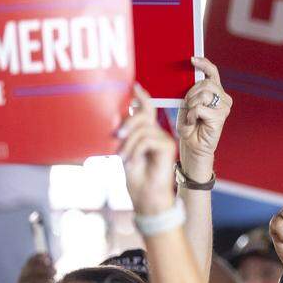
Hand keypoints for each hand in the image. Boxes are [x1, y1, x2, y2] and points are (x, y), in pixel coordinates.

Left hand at [119, 84, 176, 216]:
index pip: (146, 108)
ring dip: (128, 143)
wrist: (146, 198)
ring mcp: (164, 140)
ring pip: (143, 128)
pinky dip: (134, 150)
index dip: (141, 96)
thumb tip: (118, 115)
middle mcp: (158, 133)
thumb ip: (124, 134)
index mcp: (147, 133)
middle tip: (115, 136)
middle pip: (144, 114)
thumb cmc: (135, 177)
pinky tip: (131, 162)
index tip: (132, 85)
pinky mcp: (167, 147)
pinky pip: (147, 139)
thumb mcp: (124, 152)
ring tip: (122, 158)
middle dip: (127, 122)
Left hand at [177, 57, 231, 179]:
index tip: (192, 59)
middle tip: (188, 106)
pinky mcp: (220, 117)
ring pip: (203, 94)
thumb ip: (192, 90)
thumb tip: (189, 75)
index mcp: (216, 92)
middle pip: (205, 83)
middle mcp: (224, 98)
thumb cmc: (190, 125)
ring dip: (191, 104)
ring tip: (191, 116)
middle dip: (191, 93)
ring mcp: (224, 108)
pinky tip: (194, 122)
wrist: (192, 146)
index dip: (204, 64)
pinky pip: (199, 107)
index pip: (213, 72)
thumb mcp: (188, 103)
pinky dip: (192, 115)